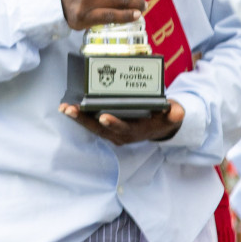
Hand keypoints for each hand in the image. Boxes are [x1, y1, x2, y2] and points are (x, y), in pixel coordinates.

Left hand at [58, 99, 183, 144]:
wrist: (160, 126)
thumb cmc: (164, 117)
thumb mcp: (173, 115)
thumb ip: (174, 114)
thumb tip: (176, 112)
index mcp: (137, 131)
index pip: (123, 129)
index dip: (114, 123)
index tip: (104, 117)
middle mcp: (121, 134)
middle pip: (100, 128)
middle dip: (84, 119)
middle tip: (70, 110)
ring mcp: (112, 132)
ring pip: (92, 126)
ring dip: (77, 117)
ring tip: (63, 108)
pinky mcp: (105, 126)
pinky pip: (90, 122)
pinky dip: (78, 115)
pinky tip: (66, 107)